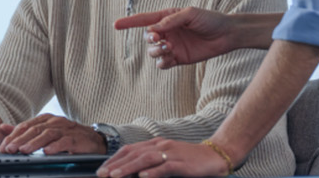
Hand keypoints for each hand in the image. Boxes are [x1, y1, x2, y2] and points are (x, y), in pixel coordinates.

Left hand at [0, 114, 105, 154]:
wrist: (93, 140)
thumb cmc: (67, 137)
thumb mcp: (44, 132)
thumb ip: (24, 131)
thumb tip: (2, 128)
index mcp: (45, 120)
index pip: (25, 126)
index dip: (13, 136)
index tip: (3, 146)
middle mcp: (54, 122)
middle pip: (34, 129)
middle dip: (20, 140)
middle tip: (9, 149)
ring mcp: (66, 129)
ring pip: (47, 134)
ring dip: (34, 143)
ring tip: (24, 150)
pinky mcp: (77, 138)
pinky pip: (65, 141)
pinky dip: (55, 146)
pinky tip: (47, 152)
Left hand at [96, 138, 231, 177]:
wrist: (216, 156)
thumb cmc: (190, 160)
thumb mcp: (167, 158)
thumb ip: (151, 162)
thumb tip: (133, 172)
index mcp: (155, 144)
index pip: (130, 150)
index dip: (114, 159)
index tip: (102, 169)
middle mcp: (161, 145)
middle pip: (134, 154)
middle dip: (116, 165)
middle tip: (102, 174)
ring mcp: (172, 153)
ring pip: (146, 159)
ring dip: (129, 168)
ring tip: (115, 176)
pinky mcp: (182, 163)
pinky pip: (166, 167)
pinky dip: (153, 172)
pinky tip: (143, 177)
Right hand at [114, 7, 241, 68]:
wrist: (226, 34)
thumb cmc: (209, 19)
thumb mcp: (190, 14)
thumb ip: (170, 21)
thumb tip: (153, 29)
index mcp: (167, 18)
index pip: (144, 20)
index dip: (129, 22)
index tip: (116, 25)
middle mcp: (167, 32)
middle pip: (147, 38)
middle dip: (150, 39)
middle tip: (159, 38)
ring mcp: (172, 46)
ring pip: (153, 52)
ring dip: (156, 51)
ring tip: (167, 48)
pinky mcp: (178, 59)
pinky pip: (162, 63)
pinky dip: (162, 62)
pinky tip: (170, 57)